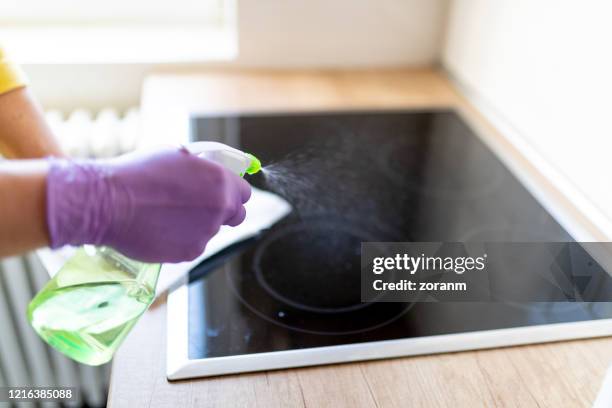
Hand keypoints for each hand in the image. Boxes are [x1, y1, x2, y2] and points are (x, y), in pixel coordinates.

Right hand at [46, 147, 251, 261]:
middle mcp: (219, 209)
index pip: (244, 193)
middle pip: (236, 215)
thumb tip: (212, 174)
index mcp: (221, 182)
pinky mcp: (188, 253)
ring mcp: (205, 234)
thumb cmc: (138, 173)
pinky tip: (158, 227)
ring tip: (165, 214)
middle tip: (199, 206)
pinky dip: (180, 239)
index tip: (222, 194)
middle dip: (223, 212)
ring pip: (209, 231)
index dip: (232, 192)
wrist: (108, 202)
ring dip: (196, 224)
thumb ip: (203, 169)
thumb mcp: (177, 156)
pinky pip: (190, 245)